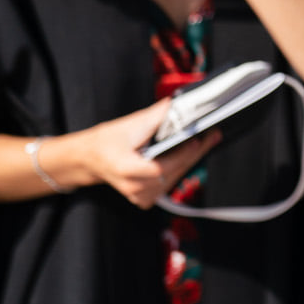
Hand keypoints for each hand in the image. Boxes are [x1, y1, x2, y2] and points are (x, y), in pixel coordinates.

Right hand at [60, 97, 219, 208]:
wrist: (91, 159)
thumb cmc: (106, 141)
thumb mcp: (128, 125)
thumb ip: (154, 116)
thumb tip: (175, 103)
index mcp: (126, 169)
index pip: (161, 166)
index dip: (182, 153)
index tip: (198, 139)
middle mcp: (134, 187)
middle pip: (173, 172)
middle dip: (195, 153)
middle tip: (213, 136)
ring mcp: (140, 196)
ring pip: (174, 178)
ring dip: (189, 161)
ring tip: (206, 142)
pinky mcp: (144, 199)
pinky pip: (169, 183)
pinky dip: (179, 168)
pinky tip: (188, 155)